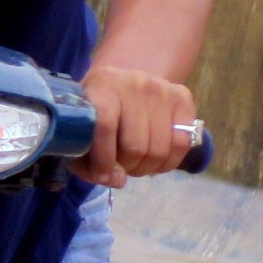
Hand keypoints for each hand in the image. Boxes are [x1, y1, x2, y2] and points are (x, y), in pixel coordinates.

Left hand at [76, 64, 196, 188]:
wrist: (124, 81)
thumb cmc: (96, 110)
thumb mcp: (80, 127)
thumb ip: (86, 160)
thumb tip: (117, 180)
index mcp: (102, 85)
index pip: (105, 126)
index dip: (104, 159)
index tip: (102, 176)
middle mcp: (135, 83)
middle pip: (136, 145)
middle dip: (127, 167)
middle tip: (122, 168)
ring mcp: (162, 89)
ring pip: (159, 150)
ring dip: (146, 168)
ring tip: (136, 164)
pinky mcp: (182, 97)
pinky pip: (182, 144)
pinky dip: (168, 162)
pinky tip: (156, 161)